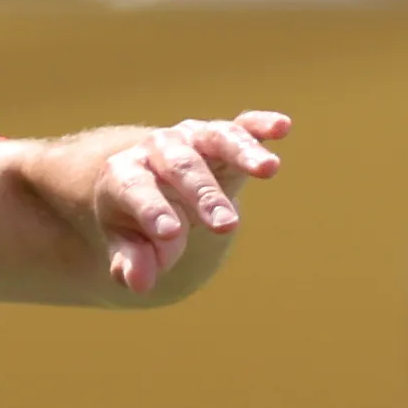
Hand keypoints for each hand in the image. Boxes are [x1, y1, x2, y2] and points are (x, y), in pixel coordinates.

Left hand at [83, 111, 292, 296]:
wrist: (151, 185)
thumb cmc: (137, 222)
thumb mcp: (128, 244)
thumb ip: (133, 262)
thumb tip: (138, 283)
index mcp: (125, 174)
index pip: (136, 189)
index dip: (152, 210)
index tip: (171, 233)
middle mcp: (158, 149)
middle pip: (181, 166)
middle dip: (204, 194)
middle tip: (226, 225)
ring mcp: (193, 138)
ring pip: (216, 138)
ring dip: (243, 152)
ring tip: (269, 169)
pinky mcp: (222, 136)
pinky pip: (242, 126)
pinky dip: (261, 125)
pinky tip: (282, 127)